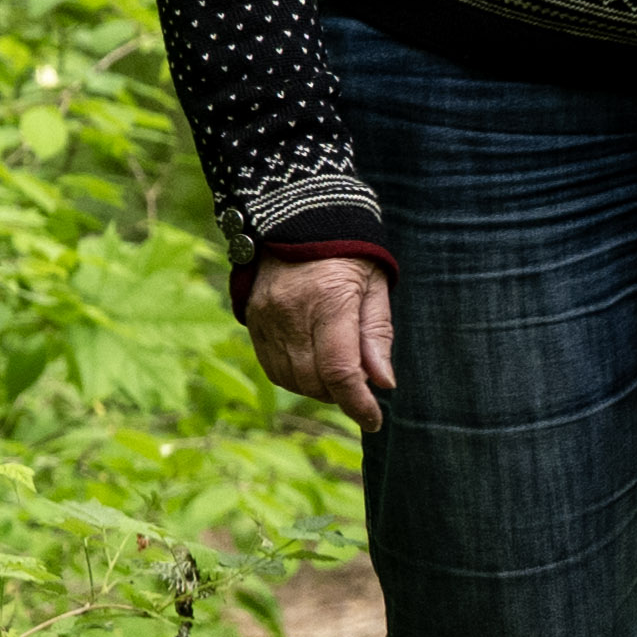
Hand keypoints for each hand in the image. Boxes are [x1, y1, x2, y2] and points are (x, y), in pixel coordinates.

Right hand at [240, 252, 392, 431]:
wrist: (296, 217)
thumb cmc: (347, 252)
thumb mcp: (375, 284)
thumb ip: (377, 335)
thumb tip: (383, 383)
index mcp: (330, 300)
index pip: (340, 370)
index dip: (358, 403)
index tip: (374, 419)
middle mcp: (292, 313)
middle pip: (314, 381)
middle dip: (341, 394)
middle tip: (361, 384)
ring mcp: (267, 318)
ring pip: (291, 380)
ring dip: (318, 389)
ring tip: (338, 372)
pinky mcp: (252, 321)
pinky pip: (272, 368)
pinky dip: (295, 378)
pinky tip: (313, 366)